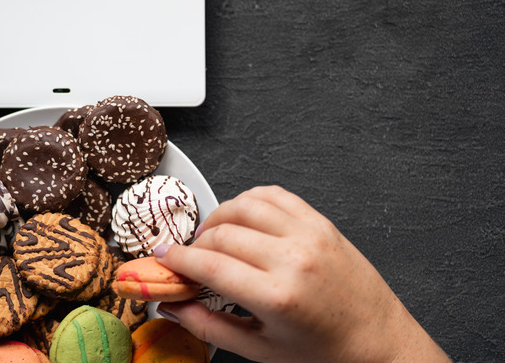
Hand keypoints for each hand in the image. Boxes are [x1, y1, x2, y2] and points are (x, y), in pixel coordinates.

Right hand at [154, 186, 449, 362]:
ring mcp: (310, 235)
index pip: (208, 263)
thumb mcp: (260, 349)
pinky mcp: (321, 223)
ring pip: (243, 204)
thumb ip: (208, 326)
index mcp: (277, 296)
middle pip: (221, 233)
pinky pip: (274, 195)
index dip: (176, 258)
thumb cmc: (325, 351)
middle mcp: (293, 258)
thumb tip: (172, 307)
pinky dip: (249, 201)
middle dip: (194, 244)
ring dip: (218, 218)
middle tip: (188, 259)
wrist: (379, 342)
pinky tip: (242, 219)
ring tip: (212, 237)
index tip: (162, 258)